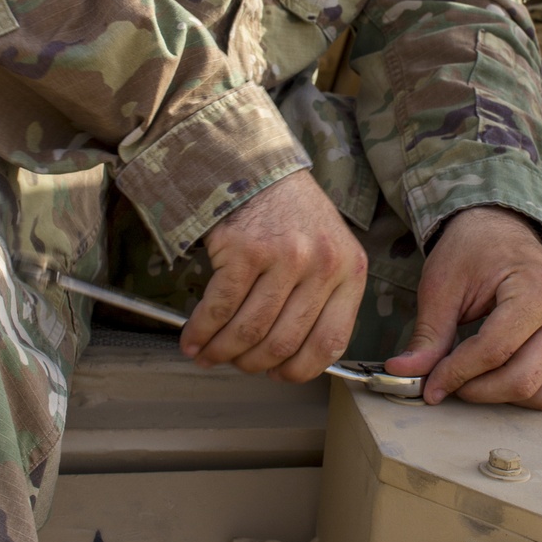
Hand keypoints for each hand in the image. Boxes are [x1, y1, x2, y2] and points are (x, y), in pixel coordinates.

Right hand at [180, 170, 366, 382]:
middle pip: (283, 342)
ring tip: (207, 354)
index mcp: (350, 271)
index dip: (299, 370)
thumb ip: (321, 298)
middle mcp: (322, 265)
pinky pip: (220, 307)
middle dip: (252, 364)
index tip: (277, 375)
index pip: (330, 343)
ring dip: (222, 351)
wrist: (257, 166)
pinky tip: (192, 338)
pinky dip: (201, 330)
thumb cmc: (291, 214)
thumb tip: (288, 360)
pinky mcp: (246, 249)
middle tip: (234, 364)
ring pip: (250, 330)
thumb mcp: (327, 250)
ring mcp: (284, 257)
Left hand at [384, 206, 541, 408]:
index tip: (429, 386)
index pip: (495, 350)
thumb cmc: (473, 249)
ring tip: (469, 376)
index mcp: (538, 288)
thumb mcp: (442, 285)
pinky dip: (518, 391)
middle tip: (445, 382)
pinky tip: (492, 372)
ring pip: (540, 394)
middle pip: (522, 379)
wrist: (502, 228)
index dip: (457, 374)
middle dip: (477, 390)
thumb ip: (428, 334)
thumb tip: (406, 373)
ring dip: (498, 396)